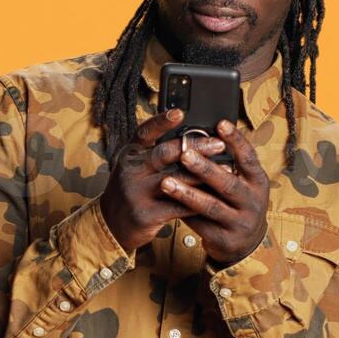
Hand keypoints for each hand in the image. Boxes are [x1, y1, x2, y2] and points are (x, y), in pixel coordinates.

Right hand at [99, 108, 226, 252]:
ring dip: (203, 175)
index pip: (144, 132)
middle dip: (195, 147)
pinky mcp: (145, 214)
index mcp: (130, 153)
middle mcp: (131, 170)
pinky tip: (215, 196)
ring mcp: (137, 192)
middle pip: (164, 154)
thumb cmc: (133, 189)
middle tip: (219, 144)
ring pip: (174, 180)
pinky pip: (176, 206)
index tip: (179, 113)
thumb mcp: (136, 166)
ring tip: (226, 170)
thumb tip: (192, 136)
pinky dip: (198, 201)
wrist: (112, 224)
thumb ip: (156, 152)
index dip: (161, 122)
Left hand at [162, 118, 270, 266]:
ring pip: (211, 206)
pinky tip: (167, 204)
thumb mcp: (242, 183)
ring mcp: (240, 223)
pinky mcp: (225, 240)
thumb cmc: (238, 204)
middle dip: (205, 168)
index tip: (220, 124)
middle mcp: (253, 202)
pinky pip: (201, 224)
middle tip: (185, 154)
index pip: (249, 158)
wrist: (246, 244)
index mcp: (258, 182)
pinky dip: (183, 213)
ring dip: (187, 194)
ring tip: (166, 182)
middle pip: (228, 183)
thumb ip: (228, 165)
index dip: (236, 141)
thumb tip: (201, 136)